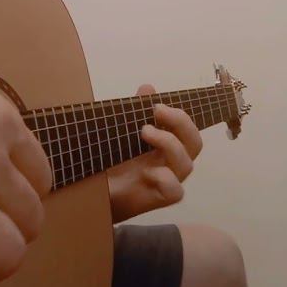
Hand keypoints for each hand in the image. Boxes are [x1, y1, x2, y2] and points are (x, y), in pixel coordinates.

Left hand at [106, 84, 202, 222]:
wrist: (91, 189)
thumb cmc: (108, 161)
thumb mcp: (120, 132)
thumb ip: (135, 112)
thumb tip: (148, 87)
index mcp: (166, 144)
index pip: (186, 129)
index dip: (179, 116)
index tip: (156, 104)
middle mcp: (170, 162)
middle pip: (194, 142)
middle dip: (181, 122)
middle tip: (157, 110)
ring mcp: (167, 180)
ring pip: (187, 164)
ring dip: (170, 143)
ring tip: (145, 132)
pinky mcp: (159, 199)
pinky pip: (176, 191)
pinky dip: (166, 179)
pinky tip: (148, 172)